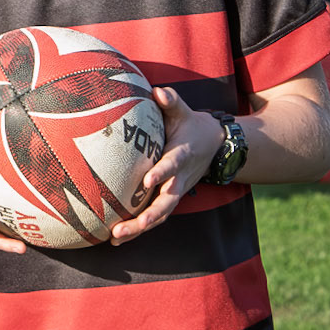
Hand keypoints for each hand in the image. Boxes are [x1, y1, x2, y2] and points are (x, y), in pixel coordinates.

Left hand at [109, 88, 221, 242]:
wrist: (215, 143)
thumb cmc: (189, 124)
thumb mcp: (183, 111)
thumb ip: (171, 101)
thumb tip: (158, 91)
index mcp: (182, 155)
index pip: (172, 164)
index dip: (162, 172)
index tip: (147, 181)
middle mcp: (180, 178)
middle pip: (166, 201)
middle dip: (148, 215)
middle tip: (126, 225)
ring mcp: (176, 191)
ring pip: (160, 214)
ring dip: (139, 228)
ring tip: (115, 237)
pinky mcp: (170, 198)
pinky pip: (156, 216)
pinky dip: (139, 228)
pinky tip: (114, 238)